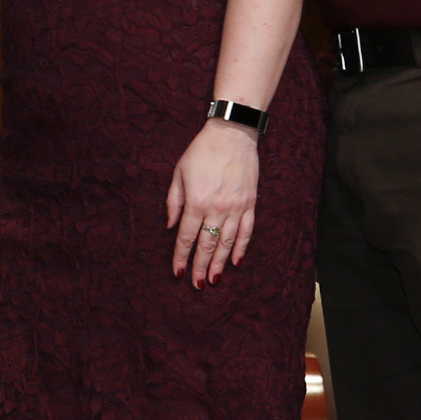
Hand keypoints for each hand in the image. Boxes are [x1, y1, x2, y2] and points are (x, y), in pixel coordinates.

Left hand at [166, 120, 260, 287]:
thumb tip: (170, 226)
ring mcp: (236, 207)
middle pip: (206, 244)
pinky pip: (247, 231)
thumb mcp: (179, 173)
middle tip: (196, 284)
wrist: (232, 135)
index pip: (187, 237)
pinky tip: (235, 262)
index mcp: (196, 202)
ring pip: (227, 242)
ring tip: (213, 280)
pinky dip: (241, 248)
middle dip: (200, 266)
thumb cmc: (201, 152)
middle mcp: (217, 208)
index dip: (181, 256)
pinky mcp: (250, 204)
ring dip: (219, 263)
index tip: (178, 272)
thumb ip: (173, 202)